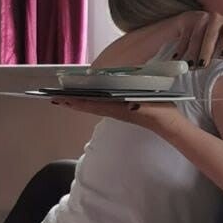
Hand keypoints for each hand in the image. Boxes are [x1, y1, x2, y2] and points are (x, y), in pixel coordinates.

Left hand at [51, 97, 183, 136]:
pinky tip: (86, 98)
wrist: (170, 125)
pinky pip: (100, 105)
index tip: (60, 98)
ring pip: (92, 106)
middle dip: (71, 102)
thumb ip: (142, 105)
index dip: (75, 101)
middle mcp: (114, 110)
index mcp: (117, 108)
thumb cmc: (161, 112)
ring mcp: (117, 110)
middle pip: (87, 106)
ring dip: (78, 102)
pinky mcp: (122, 110)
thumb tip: (132, 104)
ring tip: (64, 98)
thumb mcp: (152, 107)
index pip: (91, 104)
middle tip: (53, 97)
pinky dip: (89, 102)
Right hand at [172, 12, 222, 66]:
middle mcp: (216, 17)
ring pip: (196, 36)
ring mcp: (201, 17)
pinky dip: (180, 48)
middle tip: (202, 65)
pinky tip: (177, 58)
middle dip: (206, 51)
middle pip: (211, 34)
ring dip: (192, 52)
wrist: (193, 26)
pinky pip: (184, 35)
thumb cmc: (215, 39)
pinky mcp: (186, 18)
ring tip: (190, 65)